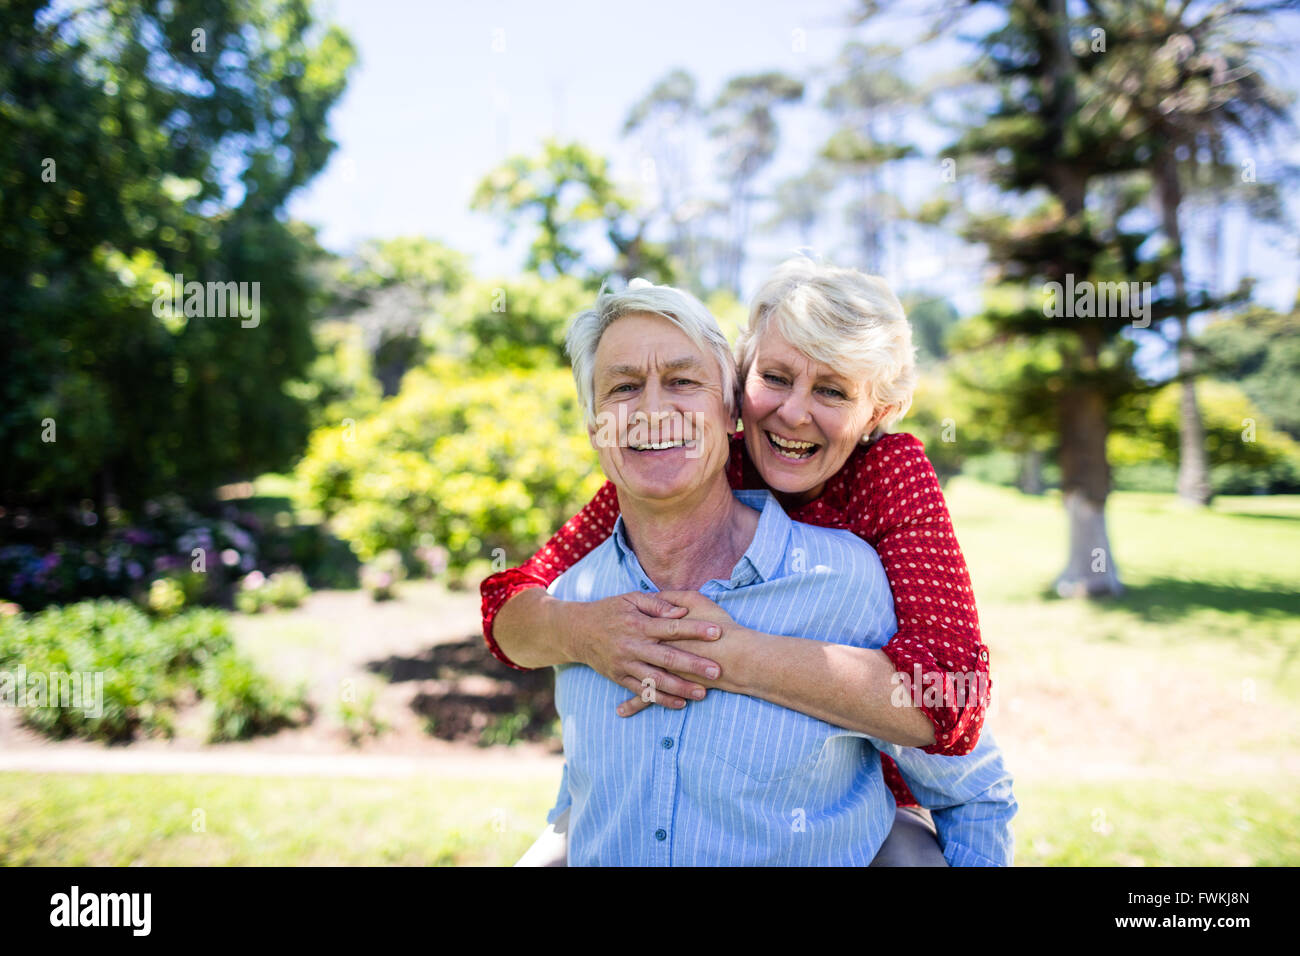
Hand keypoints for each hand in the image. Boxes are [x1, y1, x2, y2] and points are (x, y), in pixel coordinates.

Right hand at [615, 590, 742, 717]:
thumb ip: (657, 605)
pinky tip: (680, 703)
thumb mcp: (631, 598)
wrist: (577, 631)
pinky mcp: (619, 678)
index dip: (695, 630)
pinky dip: (661, 699)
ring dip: (680, 688)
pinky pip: (642, 692)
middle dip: (694, 665)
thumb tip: (681, 612)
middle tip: (717, 670)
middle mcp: (632, 646)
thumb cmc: (610, 611)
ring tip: (703, 693)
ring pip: (656, 680)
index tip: (718, 632)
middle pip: (667, 657)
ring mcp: (625, 664)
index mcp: (638, 624)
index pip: (671, 627)